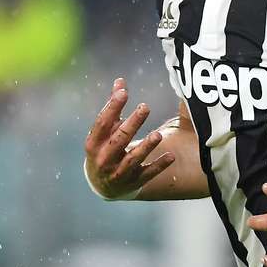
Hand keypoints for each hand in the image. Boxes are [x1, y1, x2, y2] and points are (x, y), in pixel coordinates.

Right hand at [84, 78, 174, 198]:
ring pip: (132, 159)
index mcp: (94, 143)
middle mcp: (104, 159)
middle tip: (145, 107)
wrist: (101, 185)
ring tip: (158, 134)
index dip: (112, 108)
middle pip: (118, 140)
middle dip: (132, 124)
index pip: (102, 123)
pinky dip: (159, 166)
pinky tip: (171, 156)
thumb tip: (120, 81)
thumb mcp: (105, 129)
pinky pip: (147, 174)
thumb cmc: (104, 148)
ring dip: (146, 147)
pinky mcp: (133, 181)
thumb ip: (113, 106)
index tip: (124, 93)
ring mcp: (118, 173)